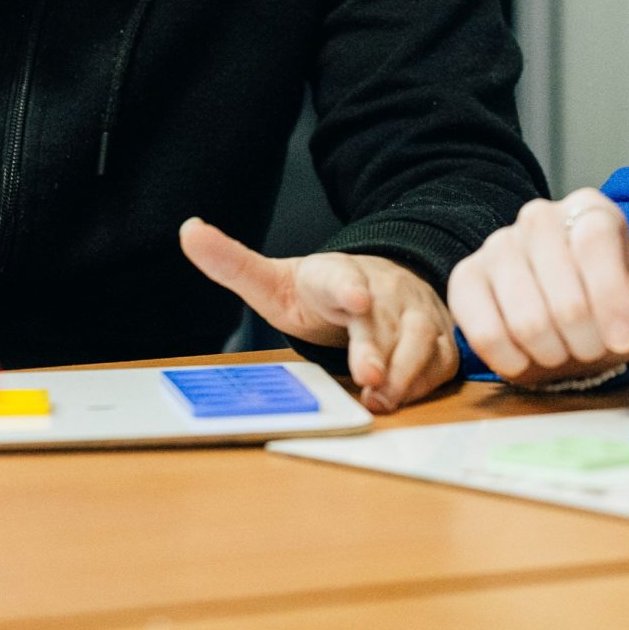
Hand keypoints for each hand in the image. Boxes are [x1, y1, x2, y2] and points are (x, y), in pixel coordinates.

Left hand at [179, 218, 458, 413]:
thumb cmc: (318, 293)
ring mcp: (413, 310)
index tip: (356, 300)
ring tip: (381, 399)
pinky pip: (440, 357)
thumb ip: (232, 263)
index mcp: (334, 275)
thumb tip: (188, 230)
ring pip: (419, 337)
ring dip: (404, 371)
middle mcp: (381, 289)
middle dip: (377, 347)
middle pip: (381, 319)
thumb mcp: (273, 282)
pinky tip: (404, 397)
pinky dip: (426, 378)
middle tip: (368, 376)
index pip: (340, 276)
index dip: (348, 288)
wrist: (375, 284)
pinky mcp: (435, 334)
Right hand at [447, 190, 628, 387]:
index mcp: (589, 210)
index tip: (623, 340)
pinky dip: (510, 359)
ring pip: (527, 318)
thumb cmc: (606, 306)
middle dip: (586, 339)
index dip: (611, 296)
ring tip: (562, 354)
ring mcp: (498, 244)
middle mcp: (540, 217)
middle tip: (591, 351)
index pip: (594, 240)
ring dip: (552, 353)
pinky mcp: (466, 277)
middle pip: (564, 291)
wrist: (566, 316)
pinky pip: (483, 331)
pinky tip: (525, 360)